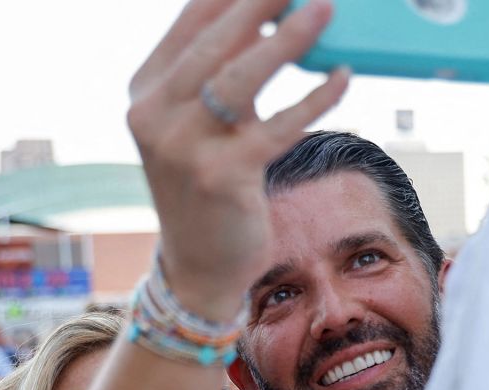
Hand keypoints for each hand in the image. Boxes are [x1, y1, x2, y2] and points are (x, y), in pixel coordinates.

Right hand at [128, 0, 348, 319]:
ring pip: (240, 80)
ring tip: (324, 10)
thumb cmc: (210, 183)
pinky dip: (314, 100)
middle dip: (261, 3)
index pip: (191, 20)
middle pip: (214, 43)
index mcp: (147, 89)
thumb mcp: (204, 122)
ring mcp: (183, 148)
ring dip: (287, 41)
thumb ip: (226, 73)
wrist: (200, 264)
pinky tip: (341, 78)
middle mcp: (154, 114)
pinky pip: (276, 128)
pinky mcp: (221, 177)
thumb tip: (278, 16)